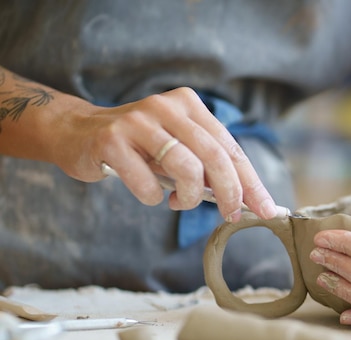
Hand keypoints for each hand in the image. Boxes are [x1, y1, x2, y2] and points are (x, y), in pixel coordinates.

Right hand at [55, 87, 278, 221]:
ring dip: (189, 197)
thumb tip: (245, 200)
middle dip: (231, 193)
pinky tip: (150, 194)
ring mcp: (138, 121)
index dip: (250, 181)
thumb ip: (207, 166)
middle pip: (215, 155)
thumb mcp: (177, 149)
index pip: (230, 147)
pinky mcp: (111, 139)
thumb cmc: (139, 148)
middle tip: (232, 216)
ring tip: (178, 202)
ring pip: (186, 166)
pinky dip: (153, 197)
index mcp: (189, 105)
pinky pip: (146, 181)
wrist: (78, 132)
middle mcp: (167, 107)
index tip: (265, 208)